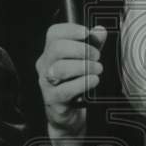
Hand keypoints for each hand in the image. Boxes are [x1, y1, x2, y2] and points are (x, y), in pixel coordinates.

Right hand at [36, 23, 106, 138]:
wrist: (70, 115)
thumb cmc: (77, 85)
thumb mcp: (86, 61)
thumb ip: (93, 45)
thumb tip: (100, 31)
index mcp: (51, 53)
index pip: (54, 34)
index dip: (70, 30)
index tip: (87, 33)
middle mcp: (45, 66)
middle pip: (56, 49)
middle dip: (81, 49)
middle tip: (96, 56)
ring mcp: (46, 83)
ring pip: (59, 68)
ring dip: (83, 66)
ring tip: (97, 69)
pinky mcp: (52, 100)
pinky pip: (65, 90)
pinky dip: (82, 83)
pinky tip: (93, 80)